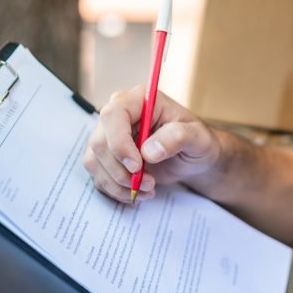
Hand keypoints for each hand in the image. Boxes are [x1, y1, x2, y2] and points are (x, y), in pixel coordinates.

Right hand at [83, 85, 221, 202]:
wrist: (193, 159)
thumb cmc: (197, 142)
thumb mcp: (197, 137)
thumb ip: (177, 137)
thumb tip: (149, 151)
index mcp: (140, 100)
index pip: (113, 115)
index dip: (119, 143)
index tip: (136, 166)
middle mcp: (119, 114)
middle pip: (99, 142)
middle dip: (120, 170)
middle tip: (148, 184)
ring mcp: (109, 136)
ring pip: (95, 161)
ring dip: (118, 183)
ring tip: (148, 189)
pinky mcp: (107, 156)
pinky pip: (99, 175)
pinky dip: (116, 189)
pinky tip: (138, 192)